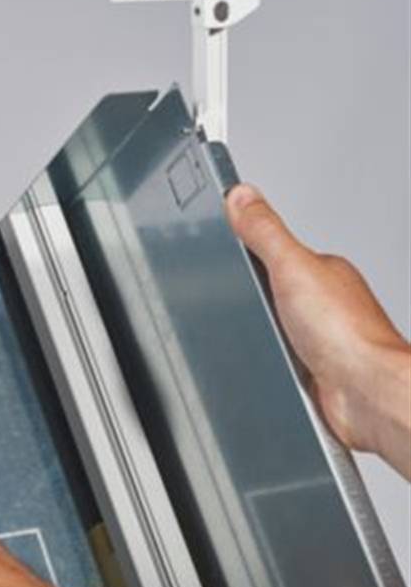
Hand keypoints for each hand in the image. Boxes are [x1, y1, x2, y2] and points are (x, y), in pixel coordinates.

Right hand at [226, 184, 410, 470]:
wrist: (363, 391)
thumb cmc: (346, 334)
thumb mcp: (292, 267)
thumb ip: (265, 232)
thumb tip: (242, 196)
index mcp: (322, 271)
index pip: (275, 251)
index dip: (246, 249)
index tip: (223, 244)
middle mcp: (324, 303)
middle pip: (271, 291)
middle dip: (249, 298)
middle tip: (232, 297)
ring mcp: (318, 337)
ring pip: (273, 327)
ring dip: (260, 333)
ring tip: (249, 332)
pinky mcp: (311, 370)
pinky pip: (278, 358)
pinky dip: (268, 360)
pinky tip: (265, 360)